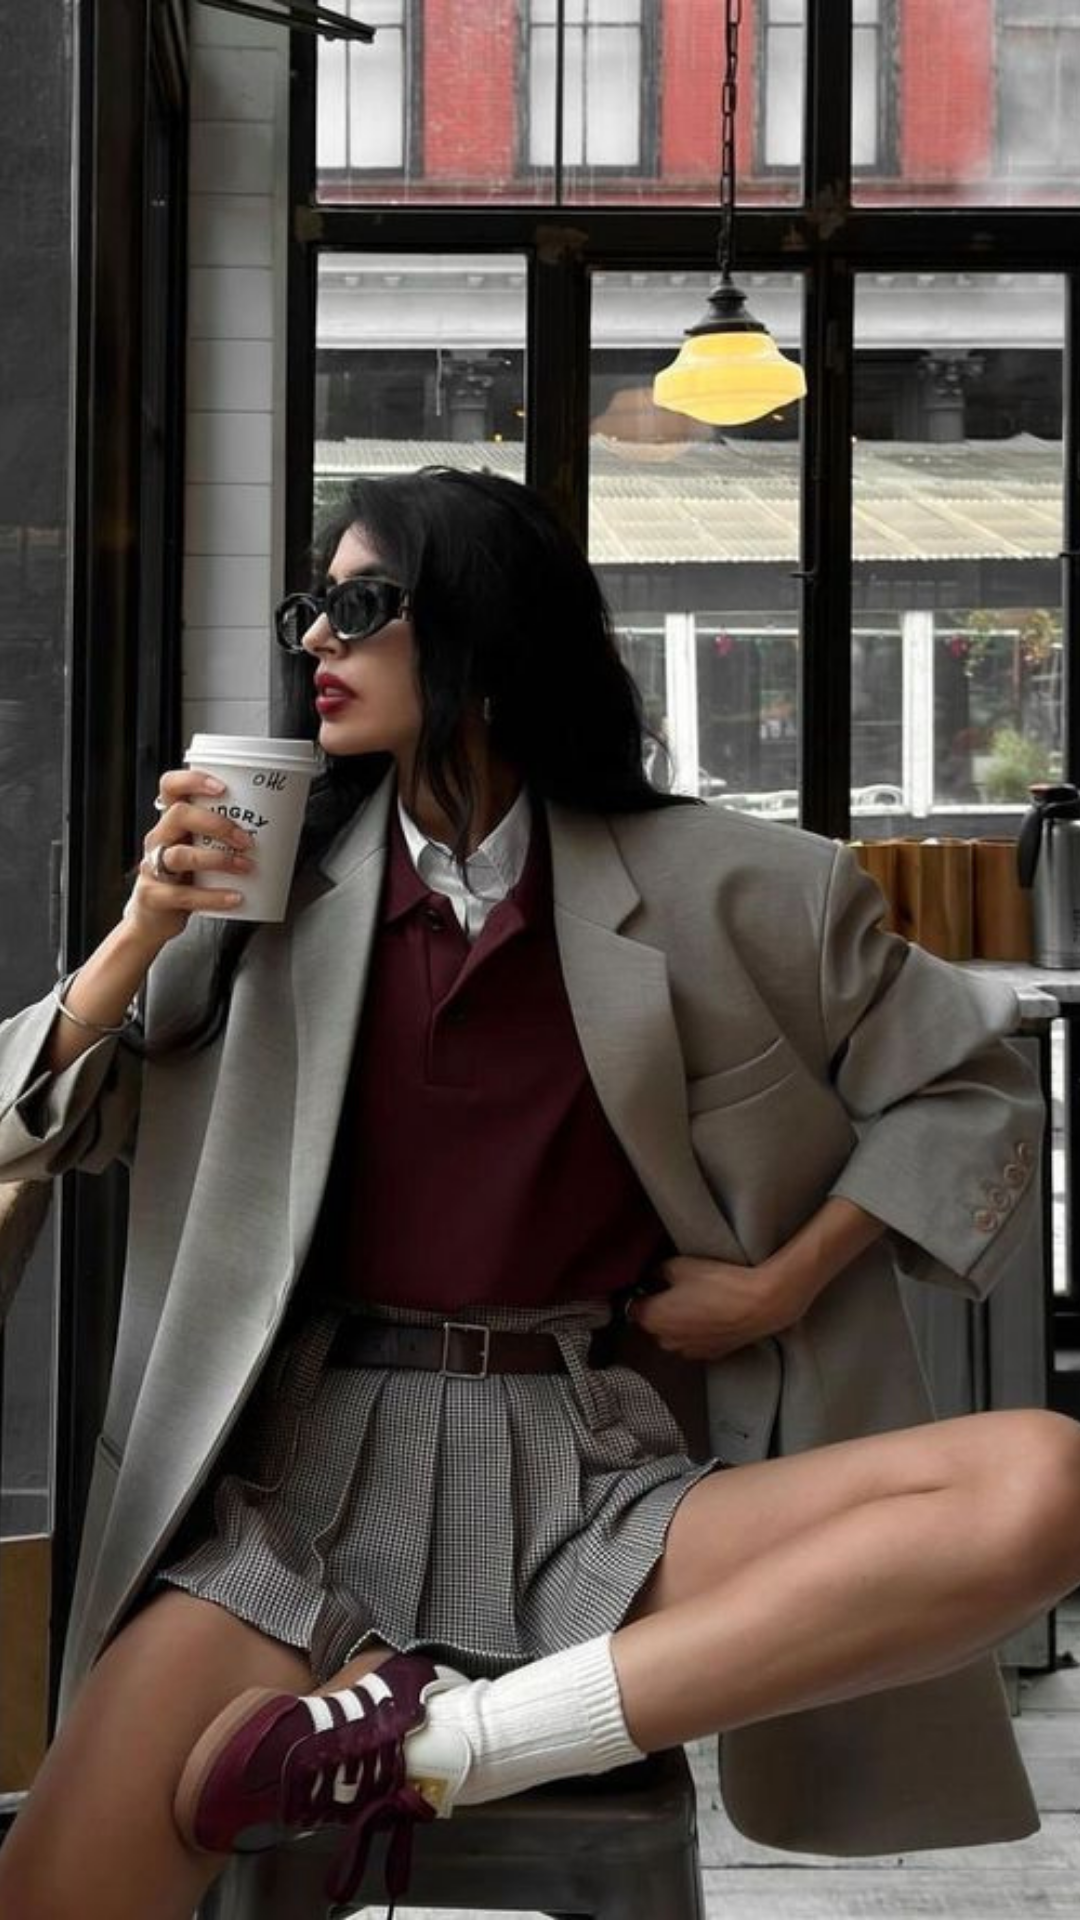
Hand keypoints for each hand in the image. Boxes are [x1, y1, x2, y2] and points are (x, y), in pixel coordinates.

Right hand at [123, 768, 256, 947]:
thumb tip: (275, 831)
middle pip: (179, 815)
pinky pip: (185, 895)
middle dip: (216, 823)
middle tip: (245, 839)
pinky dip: (214, 896)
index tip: (222, 787)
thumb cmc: (182, 880)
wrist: (153, 920)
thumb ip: (222, 840)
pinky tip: (235, 897)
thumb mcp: (199, 852)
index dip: (192, 781)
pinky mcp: (155, 896)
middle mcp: (159, 840)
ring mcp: (152, 867)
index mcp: (171, 823)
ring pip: (181, 855)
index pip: (171, 787)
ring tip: (246, 867)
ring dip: (219, 859)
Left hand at [627, 1254, 804, 1361]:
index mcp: (653, 1319)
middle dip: (660, 1307)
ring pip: (674, 1333)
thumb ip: (657, 1271)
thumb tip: (652, 1275)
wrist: (758, 1306)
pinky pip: (694, 1341)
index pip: (632, 1307)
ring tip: (698, 1300)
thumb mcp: (679, 1265)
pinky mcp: (710, 1355)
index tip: (649, 1281)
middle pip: (654, 1322)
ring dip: (679, 1321)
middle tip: (676, 1287)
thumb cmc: (718, 1284)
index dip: (640, 1291)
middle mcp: (666, 1341)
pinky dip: (698, 1330)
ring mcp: (688, 1351)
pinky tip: (712, 1313)